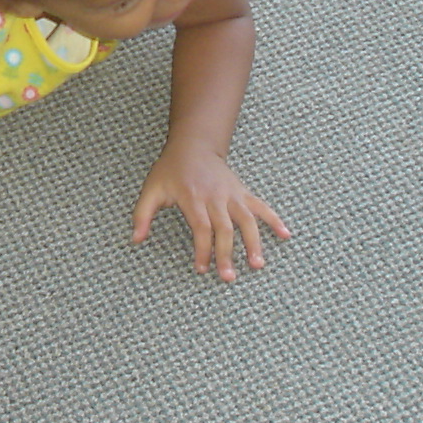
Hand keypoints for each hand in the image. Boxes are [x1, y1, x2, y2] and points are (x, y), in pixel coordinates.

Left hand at [133, 147, 290, 282]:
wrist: (193, 145)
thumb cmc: (170, 170)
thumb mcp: (151, 189)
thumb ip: (142, 215)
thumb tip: (136, 240)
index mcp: (193, 198)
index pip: (201, 228)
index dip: (203, 250)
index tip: (202, 269)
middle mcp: (215, 197)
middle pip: (225, 229)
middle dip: (227, 254)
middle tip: (228, 277)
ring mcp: (232, 194)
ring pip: (246, 220)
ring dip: (254, 242)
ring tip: (257, 264)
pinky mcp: (242, 192)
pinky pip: (261, 206)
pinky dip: (274, 219)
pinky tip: (286, 235)